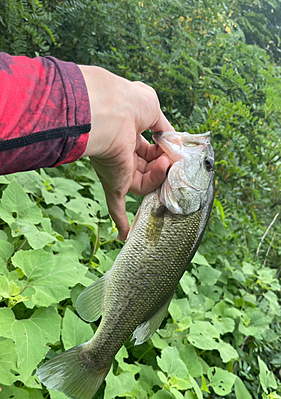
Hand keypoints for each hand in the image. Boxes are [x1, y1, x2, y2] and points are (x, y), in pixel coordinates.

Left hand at [79, 65, 173, 239]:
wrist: (107, 111)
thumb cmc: (126, 103)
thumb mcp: (151, 108)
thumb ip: (162, 125)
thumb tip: (171, 139)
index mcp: (128, 135)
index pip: (150, 149)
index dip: (165, 151)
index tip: (178, 151)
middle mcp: (122, 154)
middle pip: (149, 168)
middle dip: (166, 164)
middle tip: (177, 159)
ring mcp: (118, 170)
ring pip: (145, 183)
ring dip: (160, 176)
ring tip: (168, 164)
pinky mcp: (114, 184)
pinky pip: (117, 207)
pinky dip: (121, 222)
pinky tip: (124, 235)